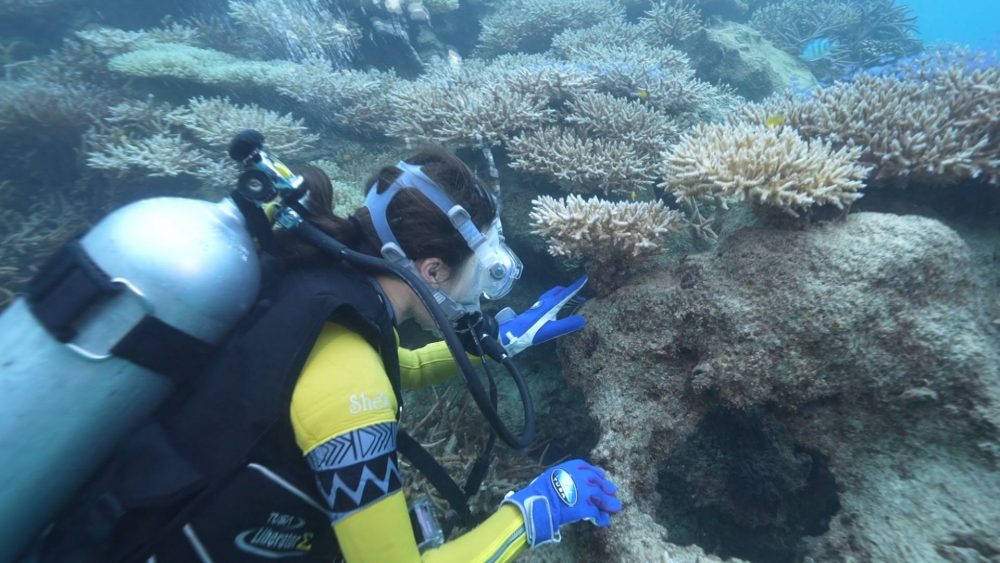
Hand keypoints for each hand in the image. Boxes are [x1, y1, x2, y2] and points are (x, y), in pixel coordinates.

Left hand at [497, 276, 587, 356]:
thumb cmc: (529, 332)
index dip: (576, 286)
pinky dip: (556, 301)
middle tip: (579, 297)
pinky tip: (555, 310)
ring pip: (552, 295)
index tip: (585, 278)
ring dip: (562, 295)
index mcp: (550, 305)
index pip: (566, 293)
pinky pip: (548, 301)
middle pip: (558, 291)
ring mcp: (538, 306)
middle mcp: (544, 302)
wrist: (510, 334)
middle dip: (569, 291)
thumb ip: (566, 325)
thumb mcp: (550, 330)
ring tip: (570, 302)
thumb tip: (583, 319)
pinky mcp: (534, 311)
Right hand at [502, 459, 620, 546]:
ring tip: (615, 507)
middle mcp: (581, 478)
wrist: (538, 502)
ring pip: (602, 497)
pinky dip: (601, 518)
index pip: (587, 468)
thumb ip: (562, 478)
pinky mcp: (586, 508)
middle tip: (613, 491)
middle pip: (598, 482)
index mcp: (571, 468)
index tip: (602, 475)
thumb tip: (566, 486)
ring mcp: (585, 493)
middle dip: (606, 487)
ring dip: (609, 503)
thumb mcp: (551, 476)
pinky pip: (597, 513)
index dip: (596, 472)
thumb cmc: (540, 490)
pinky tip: (602, 521)